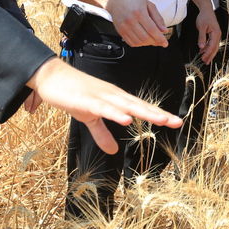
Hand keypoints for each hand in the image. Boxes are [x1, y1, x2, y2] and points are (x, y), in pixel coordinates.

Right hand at [27, 58, 181, 154]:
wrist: (50, 76)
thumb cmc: (72, 94)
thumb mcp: (88, 118)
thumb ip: (102, 134)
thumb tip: (113, 152)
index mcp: (115, 99)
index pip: (140, 107)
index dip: (157, 114)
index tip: (176, 122)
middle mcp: (113, 96)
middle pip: (139, 106)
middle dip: (158, 114)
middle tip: (177, 122)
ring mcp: (101, 97)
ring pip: (126, 106)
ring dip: (144, 112)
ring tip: (161, 120)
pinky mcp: (87, 101)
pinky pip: (104, 109)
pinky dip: (116, 113)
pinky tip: (127, 119)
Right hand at [105, 0, 168, 47]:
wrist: (116, 0)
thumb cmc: (133, 1)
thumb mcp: (149, 5)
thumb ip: (158, 18)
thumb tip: (164, 30)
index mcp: (139, 12)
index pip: (151, 29)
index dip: (160, 38)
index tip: (165, 43)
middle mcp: (130, 20)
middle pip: (145, 38)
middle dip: (155, 42)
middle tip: (160, 41)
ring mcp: (124, 27)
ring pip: (138, 42)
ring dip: (148, 44)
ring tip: (152, 40)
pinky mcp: (120, 31)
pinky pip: (131, 43)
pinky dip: (139, 44)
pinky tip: (143, 40)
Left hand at [195, 5, 220, 63]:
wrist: (206, 10)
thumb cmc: (204, 17)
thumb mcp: (201, 27)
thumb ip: (202, 37)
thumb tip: (201, 47)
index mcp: (216, 33)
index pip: (212, 46)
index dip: (208, 53)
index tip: (203, 58)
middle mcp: (218, 35)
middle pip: (215, 48)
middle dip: (210, 55)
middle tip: (205, 62)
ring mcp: (216, 35)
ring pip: (213, 46)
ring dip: (209, 52)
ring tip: (204, 59)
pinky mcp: (213, 34)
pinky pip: (211, 43)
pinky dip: (207, 48)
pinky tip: (202, 51)